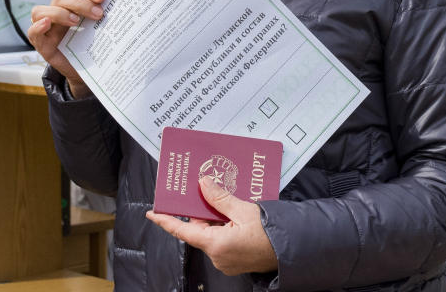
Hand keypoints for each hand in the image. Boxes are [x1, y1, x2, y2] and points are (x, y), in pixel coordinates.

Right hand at [28, 0, 106, 98]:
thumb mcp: (104, 29)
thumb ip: (110, 16)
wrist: (91, 72)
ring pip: (42, 10)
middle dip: (81, 3)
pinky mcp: (42, 45)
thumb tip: (128, 4)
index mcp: (73, 4)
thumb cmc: (97, 45)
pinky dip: (38, 26)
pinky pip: (32, 32)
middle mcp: (58, 12)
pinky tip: (47, 24)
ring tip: (76, 22)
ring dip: (60, 13)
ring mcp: (48, 28)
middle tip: (98, 14)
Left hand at [146, 176, 278, 274]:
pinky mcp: (234, 261)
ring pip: (211, 235)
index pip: (183, 230)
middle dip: (201, 212)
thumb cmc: (270, 233)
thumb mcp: (244, 210)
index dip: (166, 221)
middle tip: (202, 192)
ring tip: (224, 200)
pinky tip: (232, 215)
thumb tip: (203, 184)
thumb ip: (220, 198)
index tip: (153, 213)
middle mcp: (217, 256)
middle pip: (199, 230)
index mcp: (215, 244)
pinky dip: (223, 227)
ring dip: (214, 219)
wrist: (291, 249)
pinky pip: (221, 241)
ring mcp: (225, 261)